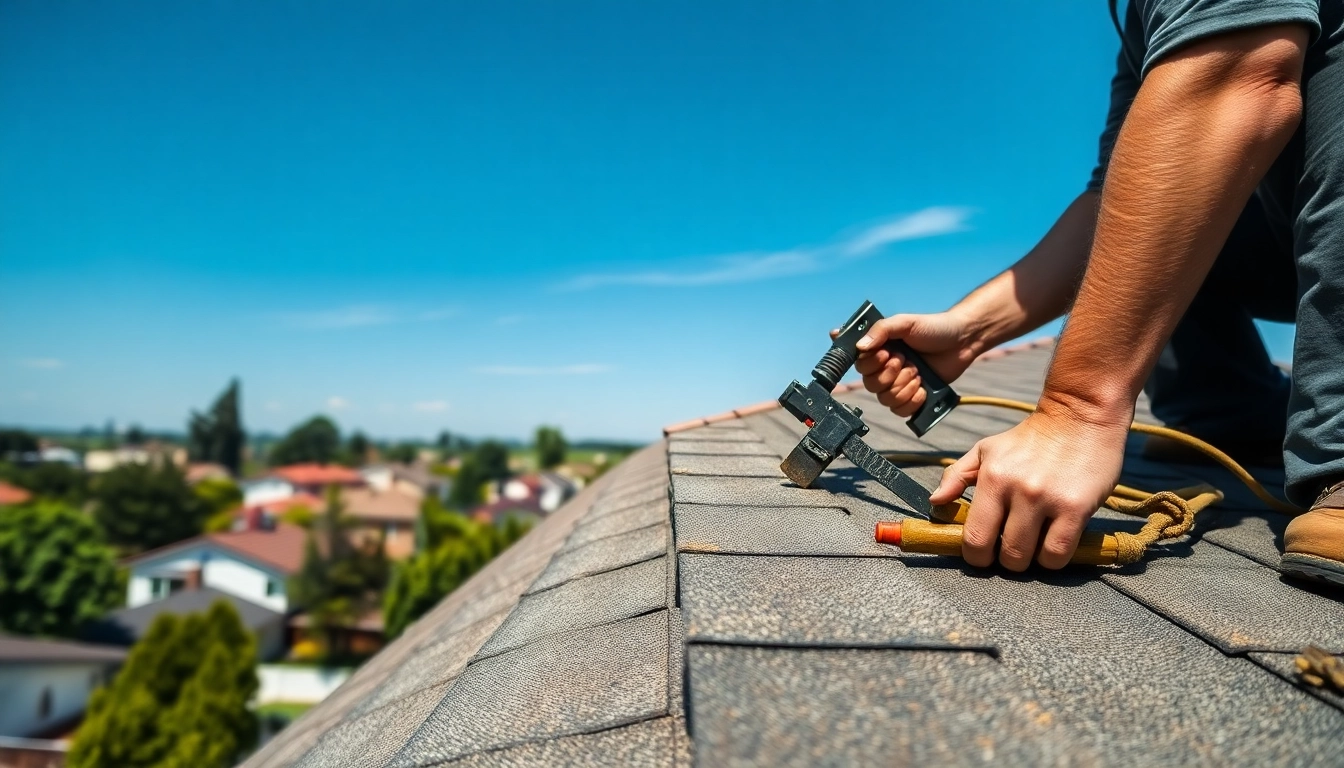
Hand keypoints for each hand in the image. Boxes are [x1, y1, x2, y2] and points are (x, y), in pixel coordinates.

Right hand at [831, 311, 979, 416]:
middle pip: (871, 385)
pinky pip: (900, 411)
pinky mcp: (912, 397)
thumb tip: (860, 346)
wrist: (962, 340)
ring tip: (918, 373)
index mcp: (879, 350)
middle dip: (891, 375)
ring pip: (886, 399)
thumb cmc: (934, 327)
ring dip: (904, 387)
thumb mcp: (905, 322)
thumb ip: (881, 330)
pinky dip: (911, 401)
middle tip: (908, 361)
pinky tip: (922, 389)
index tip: (887, 353)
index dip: (872, 364)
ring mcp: (898, 384)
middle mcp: (885, 368)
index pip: (860, 366)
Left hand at [927, 397, 1129, 569]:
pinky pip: (1059, 554)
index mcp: (992, 478)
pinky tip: (1053, 544)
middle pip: (1004, 555)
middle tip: (1010, 549)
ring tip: (1033, 545)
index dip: (976, 556)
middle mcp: (1018, 490)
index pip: (975, 538)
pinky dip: (1053, 559)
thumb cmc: (1029, 438)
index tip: (984, 553)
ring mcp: (1048, 500)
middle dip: (1004, 561)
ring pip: (1031, 559)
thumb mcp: (986, 450)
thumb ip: (957, 476)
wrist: (1080, 416)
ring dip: (1030, 561)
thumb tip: (935, 502)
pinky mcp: (1077, 508)